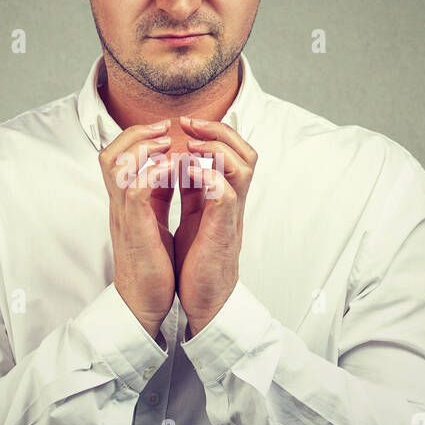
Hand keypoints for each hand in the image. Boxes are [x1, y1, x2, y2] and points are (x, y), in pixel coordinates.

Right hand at [101, 119, 177, 338]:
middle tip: (165, 127)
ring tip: (169, 142)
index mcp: (126, 203)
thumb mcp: (153, 222)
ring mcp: (124, 216)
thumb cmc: (151, 266)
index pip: (119, 157)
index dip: (139, 137)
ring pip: (117, 165)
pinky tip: (172, 168)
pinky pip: (135, 189)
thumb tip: (169, 171)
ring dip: (144, 147)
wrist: (143, 302)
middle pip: (110, 153)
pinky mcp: (135, 229)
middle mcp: (120, 205)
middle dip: (137, 133)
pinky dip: (153, 173)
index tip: (165, 130)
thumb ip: (156, 196)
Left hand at [173, 115, 256, 338]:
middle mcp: (232, 202)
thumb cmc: (197, 261)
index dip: (210, 132)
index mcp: (222, 197)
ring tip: (191, 143)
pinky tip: (188, 171)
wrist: (203, 301)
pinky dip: (210, 177)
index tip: (183, 123)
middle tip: (188, 123)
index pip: (229, 152)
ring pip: (244, 166)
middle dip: (218, 131)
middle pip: (245, 152)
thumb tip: (179, 164)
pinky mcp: (222, 231)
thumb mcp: (192, 217)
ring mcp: (230, 215)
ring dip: (217, 148)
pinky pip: (226, 195)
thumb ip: (191, 191)